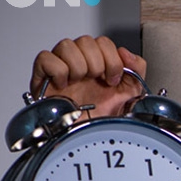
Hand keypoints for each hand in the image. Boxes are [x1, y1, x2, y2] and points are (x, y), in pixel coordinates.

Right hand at [31, 35, 146, 117]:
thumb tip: (125, 52)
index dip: (112, 59)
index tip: (113, 79)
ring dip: (79, 66)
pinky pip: (45, 58)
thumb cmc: (106, 117)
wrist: (92, 139)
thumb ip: (137, 67)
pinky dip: (58, 70)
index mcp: (99, 64)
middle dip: (97, 63)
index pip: (103, 42)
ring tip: (80, 83)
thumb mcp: (132, 91)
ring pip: (66, 45)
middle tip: (97, 81)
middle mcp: (80, 63)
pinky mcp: (43, 78)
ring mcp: (61, 69)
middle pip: (85, 41)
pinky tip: (65, 85)